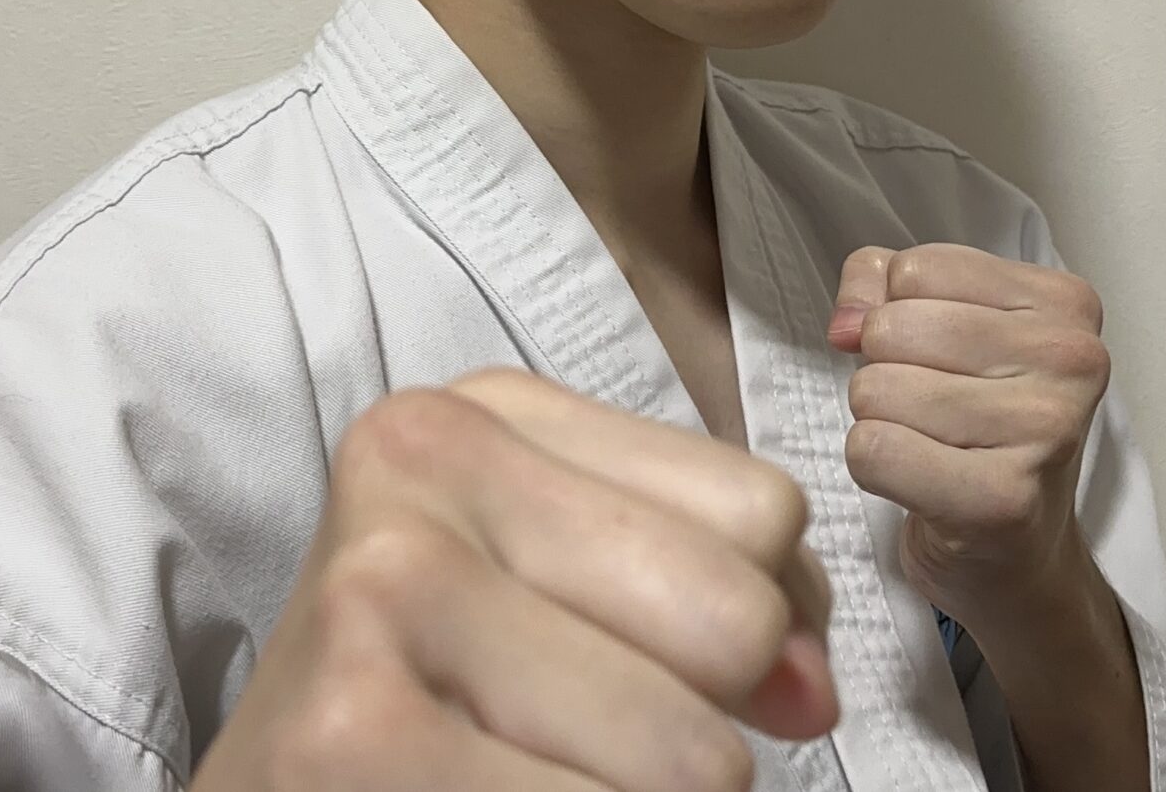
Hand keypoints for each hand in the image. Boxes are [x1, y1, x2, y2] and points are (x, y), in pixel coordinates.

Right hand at [191, 367, 837, 790]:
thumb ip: (714, 590)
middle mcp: (425, 457)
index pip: (763, 512)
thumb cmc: (427, 697)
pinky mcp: (352, 728)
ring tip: (530, 781)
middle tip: (585, 743)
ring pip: (690, 755)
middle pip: (737, 620)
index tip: (658, 666)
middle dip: (704, 727)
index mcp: (487, 410)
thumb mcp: (558, 584)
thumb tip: (813, 689)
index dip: (759, 625)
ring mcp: (382, 583)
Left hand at [826, 243, 1110, 632]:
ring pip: (877, 388)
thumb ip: (876, 285)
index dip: (896, 312)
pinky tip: (918, 482)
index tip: (936, 357)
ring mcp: (1047, 430)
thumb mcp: (937, 322)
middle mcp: (1071, 359)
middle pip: (893, 328)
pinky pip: (874, 450)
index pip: (916, 269)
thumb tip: (846, 325)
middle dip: (884, 369)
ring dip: (878, 420)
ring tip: (926, 445)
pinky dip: (873, 466)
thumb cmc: (975, 423)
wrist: (1019, 552)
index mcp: (1062, 302)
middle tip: (928, 410)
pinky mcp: (1005, 500)